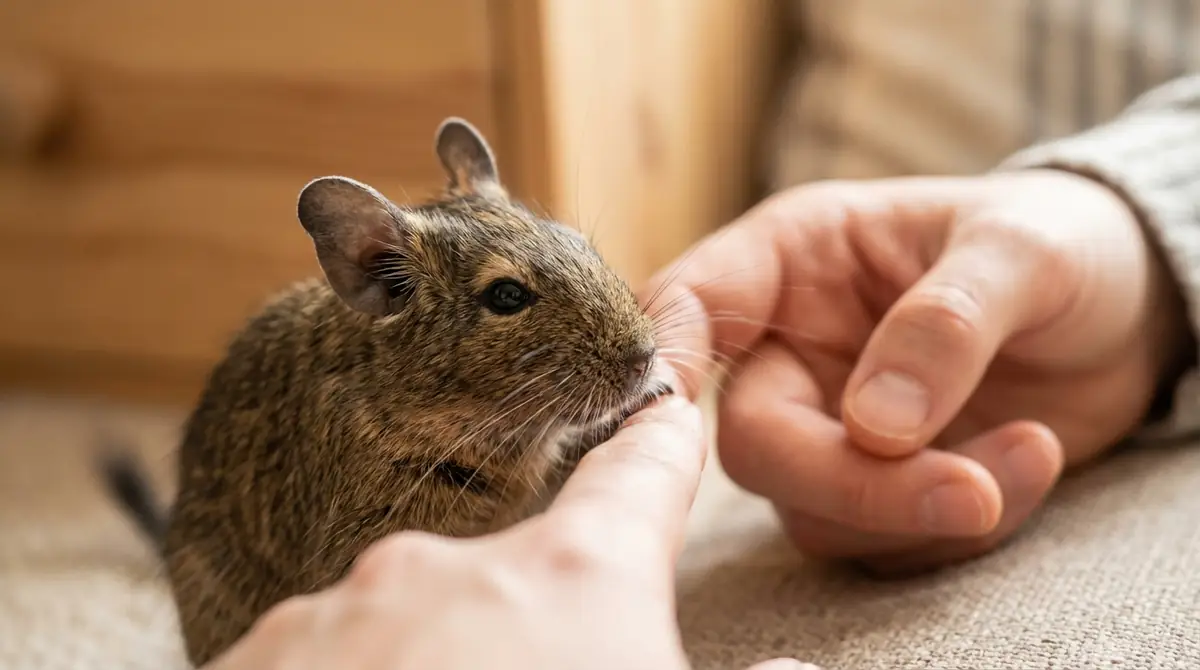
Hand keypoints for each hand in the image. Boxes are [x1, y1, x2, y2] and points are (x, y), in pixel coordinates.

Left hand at [204, 390, 812, 669]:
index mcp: (573, 578)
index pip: (640, 477)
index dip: (659, 446)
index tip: (663, 409)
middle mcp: (448, 567)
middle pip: (520, 577)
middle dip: (536, 636)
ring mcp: (336, 613)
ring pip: (412, 630)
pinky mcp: (252, 661)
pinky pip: (323, 664)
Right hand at [642, 169, 1192, 574]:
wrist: (1123, 309)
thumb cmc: (1056, 242)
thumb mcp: (1021, 250)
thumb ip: (943, 324)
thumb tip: (872, 427)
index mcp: (790, 261)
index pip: (690, 306)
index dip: (664, 359)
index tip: (681, 404)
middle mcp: (789, 350)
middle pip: (752, 442)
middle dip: (852, 481)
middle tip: (967, 492)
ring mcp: (827, 426)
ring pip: (814, 510)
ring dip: (923, 508)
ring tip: (1032, 448)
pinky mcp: (876, 488)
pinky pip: (884, 543)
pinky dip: (956, 530)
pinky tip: (1028, 463)